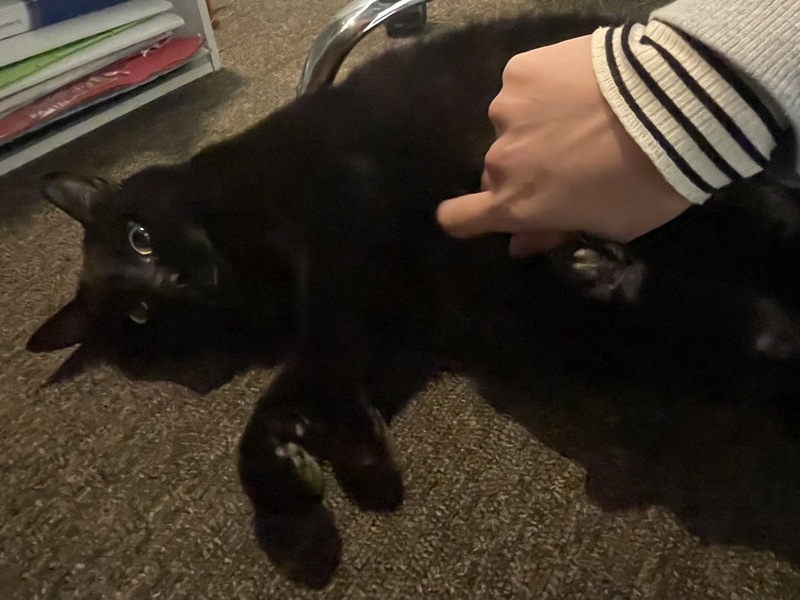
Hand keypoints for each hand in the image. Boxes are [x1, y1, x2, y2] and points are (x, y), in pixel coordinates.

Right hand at [436, 35, 691, 255]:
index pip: (459, 218)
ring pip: (511, 124)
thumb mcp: (610, 226)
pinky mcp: (522, 70)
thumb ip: (556, 233)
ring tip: (580, 113)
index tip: (484, 209)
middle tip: (567, 156)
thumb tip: (520, 243)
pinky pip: (524, 84)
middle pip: (497, 169)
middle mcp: (499, 160)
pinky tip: (579, 83)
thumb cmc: (647, 183)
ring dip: (534, 124)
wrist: (673, 107)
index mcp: (515, 205)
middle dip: (524, 166)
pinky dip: (545, 87)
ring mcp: (506, 111)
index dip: (468, 216)